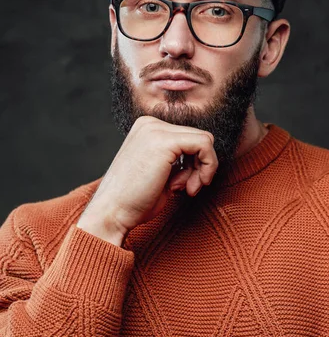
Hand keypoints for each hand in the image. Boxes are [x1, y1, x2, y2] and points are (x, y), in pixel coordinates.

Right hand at [77, 116, 217, 245]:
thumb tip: (204, 158)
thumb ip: (177, 160)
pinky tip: (190, 187)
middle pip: (198, 138)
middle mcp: (150, 123)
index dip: (194, 164)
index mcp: (147, 129)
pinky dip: (207, 167)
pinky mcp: (165, 141)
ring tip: (186, 189)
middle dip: (199, 167)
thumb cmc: (134, 200)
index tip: (185, 185)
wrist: (112, 213)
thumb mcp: (159, 172)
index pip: (188, 138)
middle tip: (188, 189)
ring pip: (205, 140)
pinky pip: (205, 144)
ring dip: (203, 170)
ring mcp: (156, 130)